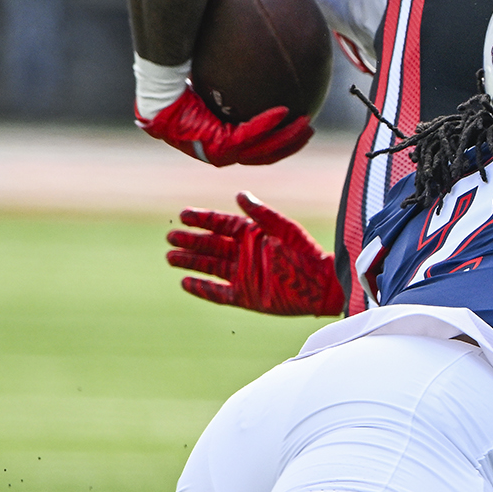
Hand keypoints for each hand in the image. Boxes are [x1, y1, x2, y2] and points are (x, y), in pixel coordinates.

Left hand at [137, 87, 312, 166]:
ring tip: (306, 125)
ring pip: (262, 151)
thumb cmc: (179, 81)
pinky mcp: (216, 147)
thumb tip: (256, 63)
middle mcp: (219, 153)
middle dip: (290, 144)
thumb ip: (233, 85)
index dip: (279, 141)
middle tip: (310, 130)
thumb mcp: (212, 82)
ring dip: (286, 138)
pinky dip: (268, 123)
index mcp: (218, 142)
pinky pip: (249, 135)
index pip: (255, 148)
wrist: (157, 88)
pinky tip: (284, 110)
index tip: (297, 125)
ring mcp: (217, 153)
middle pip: (264, 155)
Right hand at [166, 192, 343, 315]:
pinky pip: (217, 293)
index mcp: (251, 234)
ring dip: (190, 262)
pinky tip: (185, 282)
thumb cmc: (306, 253)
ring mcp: (242, 275)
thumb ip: (261, 214)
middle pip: (210, 245)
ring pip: (209, 267)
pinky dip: (201, 288)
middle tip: (171, 236)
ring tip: (171, 256)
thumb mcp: (284, 228)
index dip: (202, 219)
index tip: (184, 214)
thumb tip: (239, 194)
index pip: (220, 224)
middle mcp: (243, 253)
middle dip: (190, 240)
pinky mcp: (245, 296)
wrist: (321, 284)